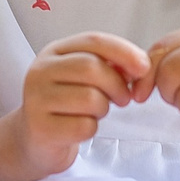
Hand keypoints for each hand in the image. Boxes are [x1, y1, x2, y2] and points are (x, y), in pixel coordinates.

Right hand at [11, 32, 149, 178]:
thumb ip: (108, 66)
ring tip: (95, 112)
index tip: (144, 67)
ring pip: (90, 98)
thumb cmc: (67, 105)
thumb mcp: (84, 78)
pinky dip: (91, 129)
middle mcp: (40, 71)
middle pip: (92, 68)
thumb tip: (139, 66)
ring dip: (104, 109)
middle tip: (123, 99)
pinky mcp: (41, 128)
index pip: (93, 41)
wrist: (35, 139)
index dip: (124, 51)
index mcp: (54, 52)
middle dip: (117, 85)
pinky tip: (80, 127)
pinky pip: (84, 126)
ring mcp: (36, 99)